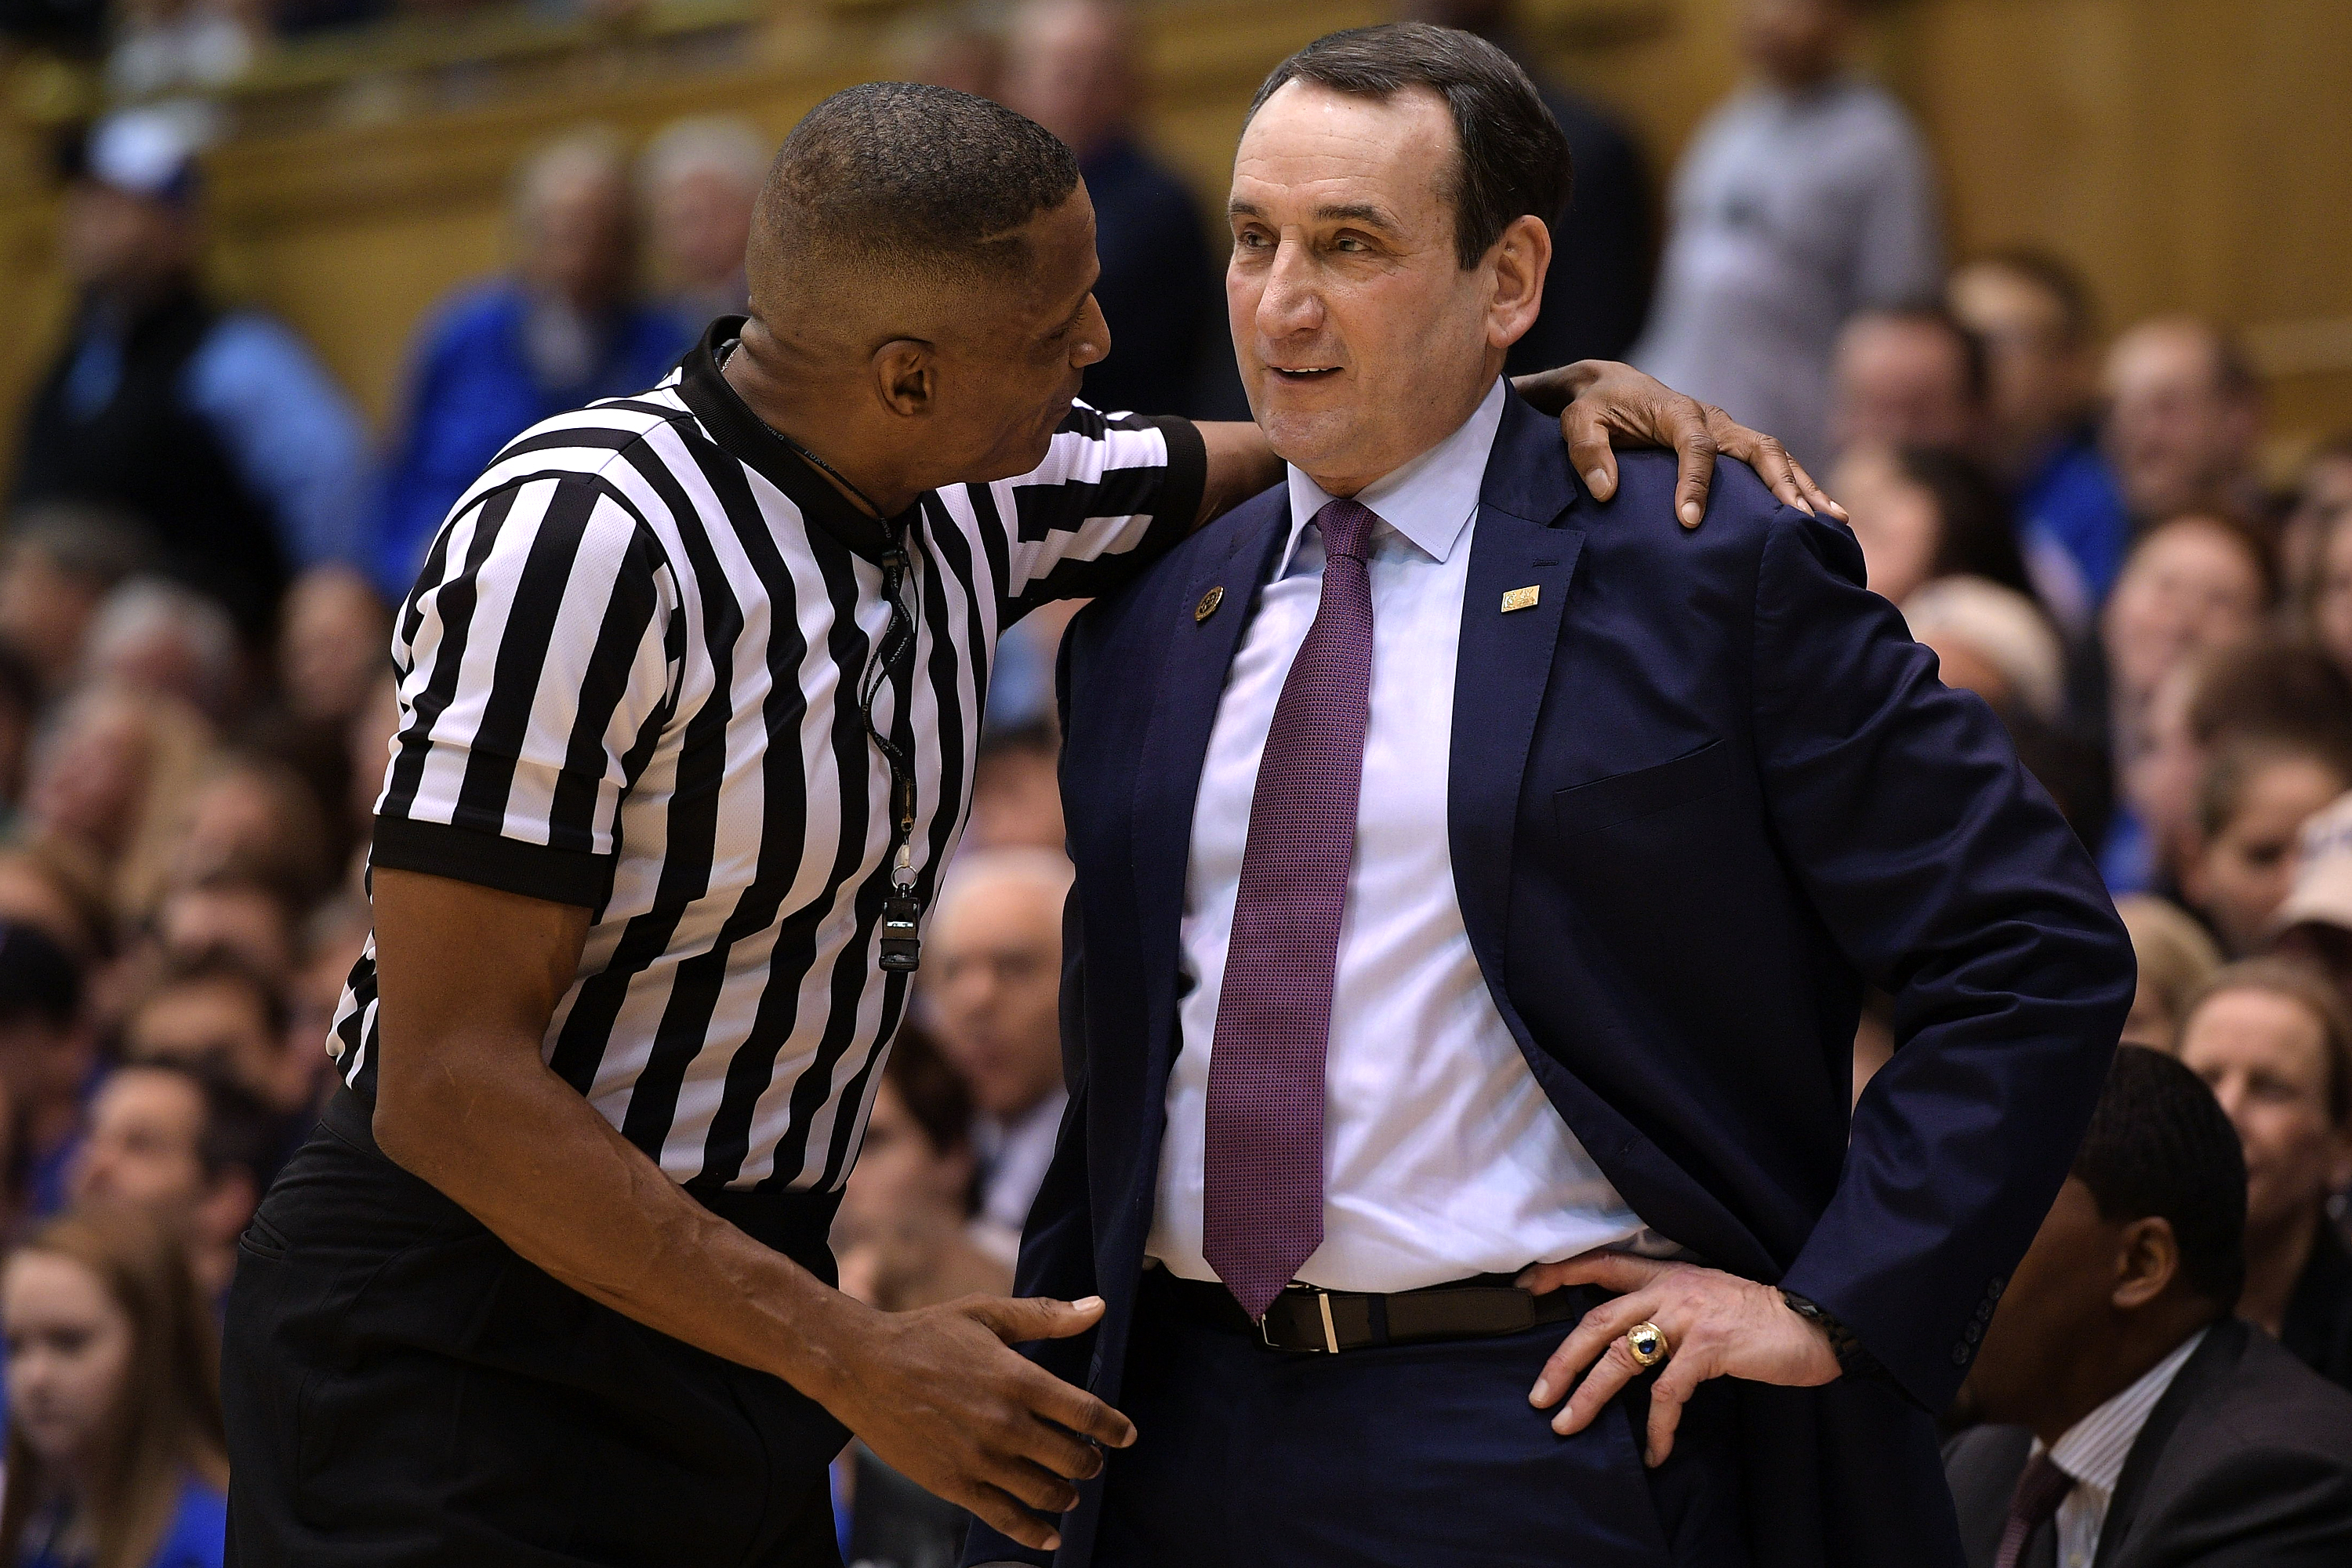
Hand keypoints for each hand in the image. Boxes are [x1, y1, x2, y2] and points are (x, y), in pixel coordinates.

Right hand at [820, 1293, 1134, 1552]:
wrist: (862, 1367)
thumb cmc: (926, 1334)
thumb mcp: (987, 1314)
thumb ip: (1046, 1316)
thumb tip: (1098, 1307)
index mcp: (1017, 1379)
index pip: (1085, 1412)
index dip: (1113, 1427)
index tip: (1126, 1435)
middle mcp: (1004, 1423)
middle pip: (1071, 1457)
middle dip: (1090, 1462)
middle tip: (1091, 1461)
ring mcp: (979, 1458)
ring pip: (1044, 1492)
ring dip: (1067, 1495)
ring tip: (1069, 1490)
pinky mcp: (954, 1483)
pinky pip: (1005, 1518)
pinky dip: (1034, 1532)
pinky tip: (1050, 1535)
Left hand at [1516, 361, 1844, 528]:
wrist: (1611, 387)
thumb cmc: (1595, 407)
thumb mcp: (1577, 422)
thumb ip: (1587, 451)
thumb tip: (1606, 490)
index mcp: (1676, 411)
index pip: (1697, 446)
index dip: (1695, 482)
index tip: (1690, 521)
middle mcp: (1712, 419)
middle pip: (1758, 447)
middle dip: (1780, 483)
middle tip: (1797, 519)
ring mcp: (1729, 431)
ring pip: (1776, 455)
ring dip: (1803, 486)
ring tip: (1830, 521)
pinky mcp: (1734, 446)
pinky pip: (1774, 464)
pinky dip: (1800, 486)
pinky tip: (1823, 514)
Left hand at [1517, 1253, 1838, 1466]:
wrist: (1814, 1323)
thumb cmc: (1757, 1317)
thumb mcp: (1705, 1296)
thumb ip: (1668, 1305)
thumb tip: (1627, 1335)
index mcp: (1667, 1274)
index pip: (1602, 1264)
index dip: (1561, 1273)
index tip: (1525, 1287)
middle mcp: (1671, 1290)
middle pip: (1598, 1321)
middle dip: (1561, 1360)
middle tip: (1538, 1394)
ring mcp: (1689, 1317)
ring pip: (1622, 1357)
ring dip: (1590, 1396)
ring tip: (1568, 1423)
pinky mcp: (1709, 1348)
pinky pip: (1668, 1393)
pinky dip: (1656, 1427)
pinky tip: (1653, 1451)